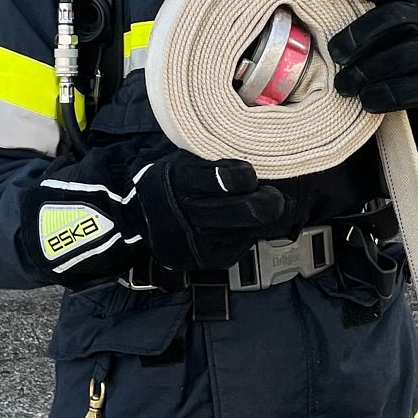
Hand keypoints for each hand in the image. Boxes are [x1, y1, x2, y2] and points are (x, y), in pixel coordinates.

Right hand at [138, 153, 291, 270]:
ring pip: (251, 229)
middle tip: (274, 194)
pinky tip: (240, 224)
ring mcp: (199, 241)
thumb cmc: (172, 183)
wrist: (143, 218)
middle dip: (270, 201)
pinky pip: (244, 245)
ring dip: (261, 218)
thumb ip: (218, 159)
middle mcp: (189, 214)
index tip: (251, 173)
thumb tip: (262, 159)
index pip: (228, 179)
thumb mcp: (185, 159)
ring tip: (257, 207)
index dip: (248, 176)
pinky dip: (248, 233)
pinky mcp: (208, 259)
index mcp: (182, 180)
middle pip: (249, 211)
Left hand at [328, 0, 417, 113]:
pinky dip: (381, 96)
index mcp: (405, 1)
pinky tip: (365, 99)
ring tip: (343, 85)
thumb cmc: (403, 38)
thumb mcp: (390, 14)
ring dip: (364, 72)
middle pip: (391, 18)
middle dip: (358, 36)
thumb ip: (363, 3)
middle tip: (335, 54)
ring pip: (399, 57)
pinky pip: (407, 91)